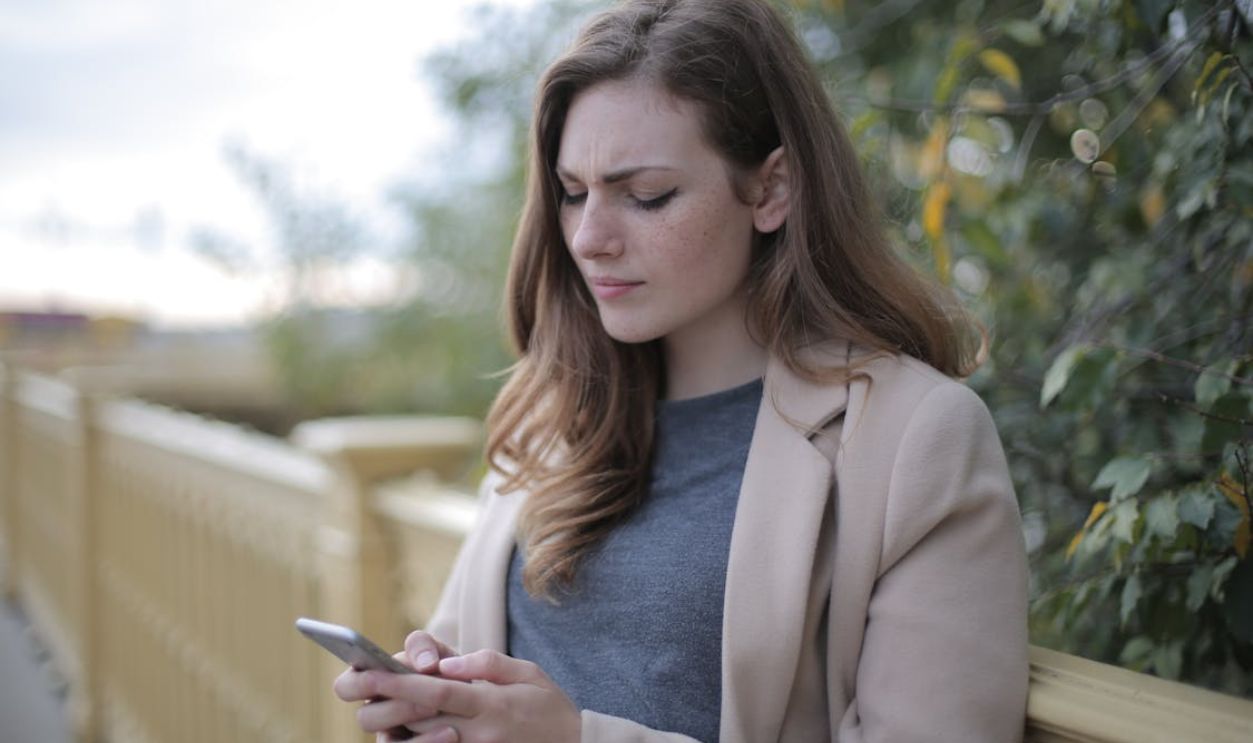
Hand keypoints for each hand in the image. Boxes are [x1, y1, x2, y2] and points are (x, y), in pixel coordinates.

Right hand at [333, 631, 459, 739]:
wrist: (469, 699)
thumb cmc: (445, 670)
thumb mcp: (436, 651)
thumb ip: (424, 646)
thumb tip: (425, 664)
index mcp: (371, 684)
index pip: (346, 686)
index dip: (358, 682)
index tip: (383, 674)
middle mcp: (375, 714)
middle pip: (365, 717)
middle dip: (391, 705)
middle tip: (414, 688)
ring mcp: (390, 736)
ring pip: (386, 741)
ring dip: (409, 719)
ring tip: (437, 707)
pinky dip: (427, 742)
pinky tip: (451, 732)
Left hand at [364, 650, 581, 742]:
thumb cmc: (549, 706)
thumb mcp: (528, 673)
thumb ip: (487, 663)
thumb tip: (447, 663)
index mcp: (490, 704)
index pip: (435, 692)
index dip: (396, 682)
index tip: (364, 671)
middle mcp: (477, 733)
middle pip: (417, 720)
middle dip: (379, 704)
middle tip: (350, 686)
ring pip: (418, 742)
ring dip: (390, 727)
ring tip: (371, 709)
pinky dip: (414, 742)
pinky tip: (398, 731)